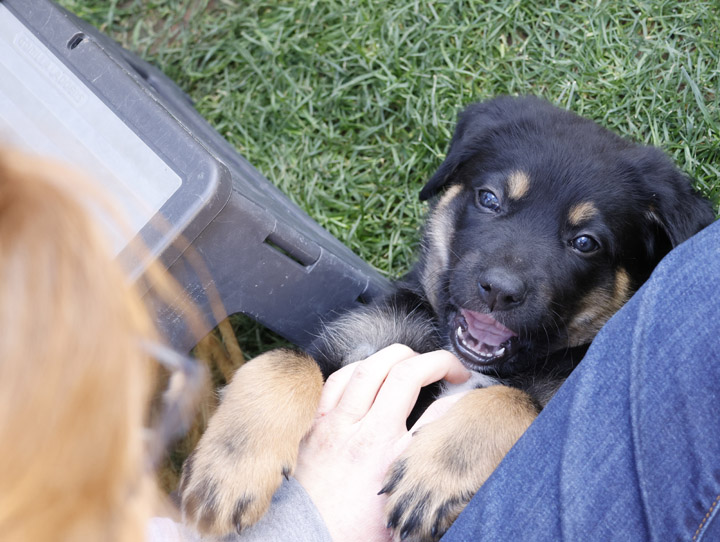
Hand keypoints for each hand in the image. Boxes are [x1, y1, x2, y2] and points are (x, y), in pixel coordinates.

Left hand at [294, 345, 470, 541]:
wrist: (309, 539)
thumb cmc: (357, 528)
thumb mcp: (407, 496)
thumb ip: (426, 457)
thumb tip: (447, 426)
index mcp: (392, 457)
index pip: (438, 410)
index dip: (455, 384)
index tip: (463, 380)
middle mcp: (364, 434)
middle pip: (400, 371)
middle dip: (428, 359)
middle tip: (442, 366)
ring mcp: (335, 425)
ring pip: (366, 368)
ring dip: (392, 356)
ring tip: (408, 360)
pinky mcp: (315, 425)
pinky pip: (335, 380)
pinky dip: (357, 368)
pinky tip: (368, 372)